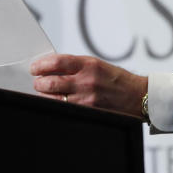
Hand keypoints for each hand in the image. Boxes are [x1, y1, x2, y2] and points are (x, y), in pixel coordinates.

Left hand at [30, 54, 146, 118]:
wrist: (136, 96)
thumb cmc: (117, 80)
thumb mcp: (98, 65)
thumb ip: (75, 65)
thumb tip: (52, 67)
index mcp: (89, 65)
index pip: (56, 62)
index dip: (41, 65)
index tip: (35, 67)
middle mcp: (86, 81)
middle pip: (50, 82)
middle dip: (39, 82)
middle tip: (38, 81)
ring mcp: (86, 98)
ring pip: (53, 98)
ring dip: (44, 94)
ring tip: (46, 91)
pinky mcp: (87, 110)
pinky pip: (63, 108)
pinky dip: (55, 104)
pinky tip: (56, 100)